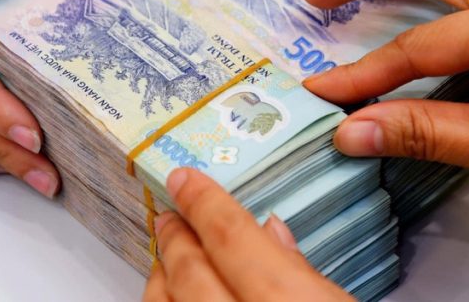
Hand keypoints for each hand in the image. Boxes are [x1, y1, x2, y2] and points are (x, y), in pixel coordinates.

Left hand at [143, 168, 350, 301]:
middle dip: (178, 237)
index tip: (185, 179)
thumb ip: (303, 272)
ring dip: (164, 274)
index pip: (230, 238)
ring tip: (168, 257)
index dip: (204, 203)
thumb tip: (273, 232)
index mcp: (283, 300)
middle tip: (172, 213)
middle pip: (191, 271)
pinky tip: (172, 298)